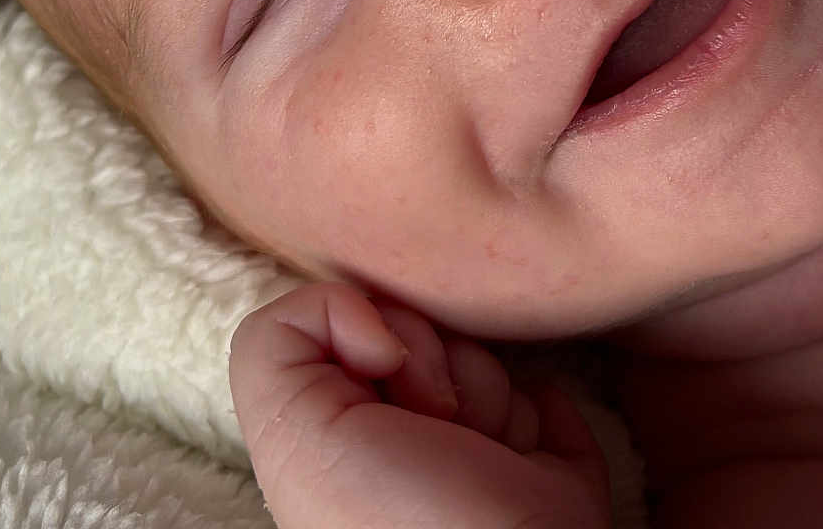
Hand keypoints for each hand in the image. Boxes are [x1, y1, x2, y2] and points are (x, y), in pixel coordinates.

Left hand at [229, 281, 609, 528]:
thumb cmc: (398, 514)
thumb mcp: (293, 430)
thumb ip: (278, 340)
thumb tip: (371, 313)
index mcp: (333, 431)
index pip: (349, 317)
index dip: (369, 326)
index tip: (379, 370)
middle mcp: (396, 436)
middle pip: (419, 324)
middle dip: (432, 358)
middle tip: (437, 418)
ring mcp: (469, 448)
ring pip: (483, 353)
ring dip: (486, 394)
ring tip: (482, 450)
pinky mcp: (536, 461)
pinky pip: (544, 391)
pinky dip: (539, 419)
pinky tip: (524, 462)